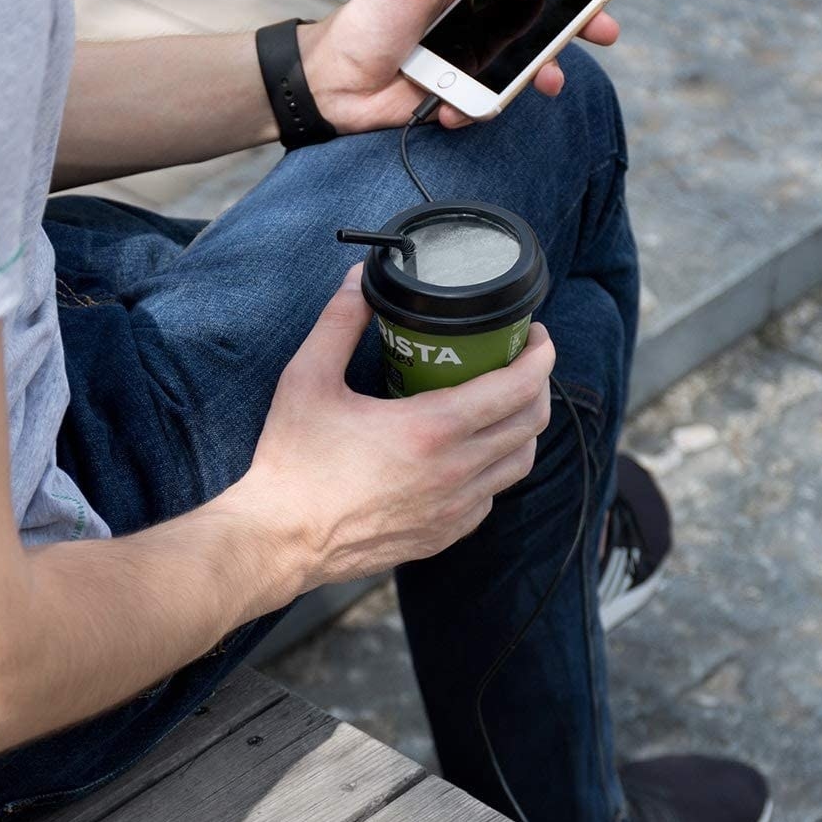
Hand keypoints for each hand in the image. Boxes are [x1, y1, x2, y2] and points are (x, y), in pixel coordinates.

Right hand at [227, 266, 554, 588]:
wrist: (280, 540)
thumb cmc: (292, 464)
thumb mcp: (307, 379)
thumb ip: (339, 323)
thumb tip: (359, 280)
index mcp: (430, 430)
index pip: (518, 388)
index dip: (540, 356)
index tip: (536, 337)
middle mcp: (453, 473)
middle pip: (531, 424)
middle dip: (538, 387)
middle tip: (520, 364)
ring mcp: (451, 510)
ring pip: (518, 465)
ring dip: (521, 430)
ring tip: (502, 407)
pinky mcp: (441, 536)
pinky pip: (489, 499)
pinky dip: (493, 470)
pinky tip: (470, 453)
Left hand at [300, 0, 619, 133]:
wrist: (336, 83)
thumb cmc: (370, 19)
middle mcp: (477, 25)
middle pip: (537, 28)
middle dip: (571, 33)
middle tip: (601, 36)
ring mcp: (471, 66)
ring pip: (520, 73)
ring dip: (531, 80)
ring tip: (541, 83)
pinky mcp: (460, 102)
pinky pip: (485, 109)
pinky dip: (474, 110)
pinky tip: (449, 108)